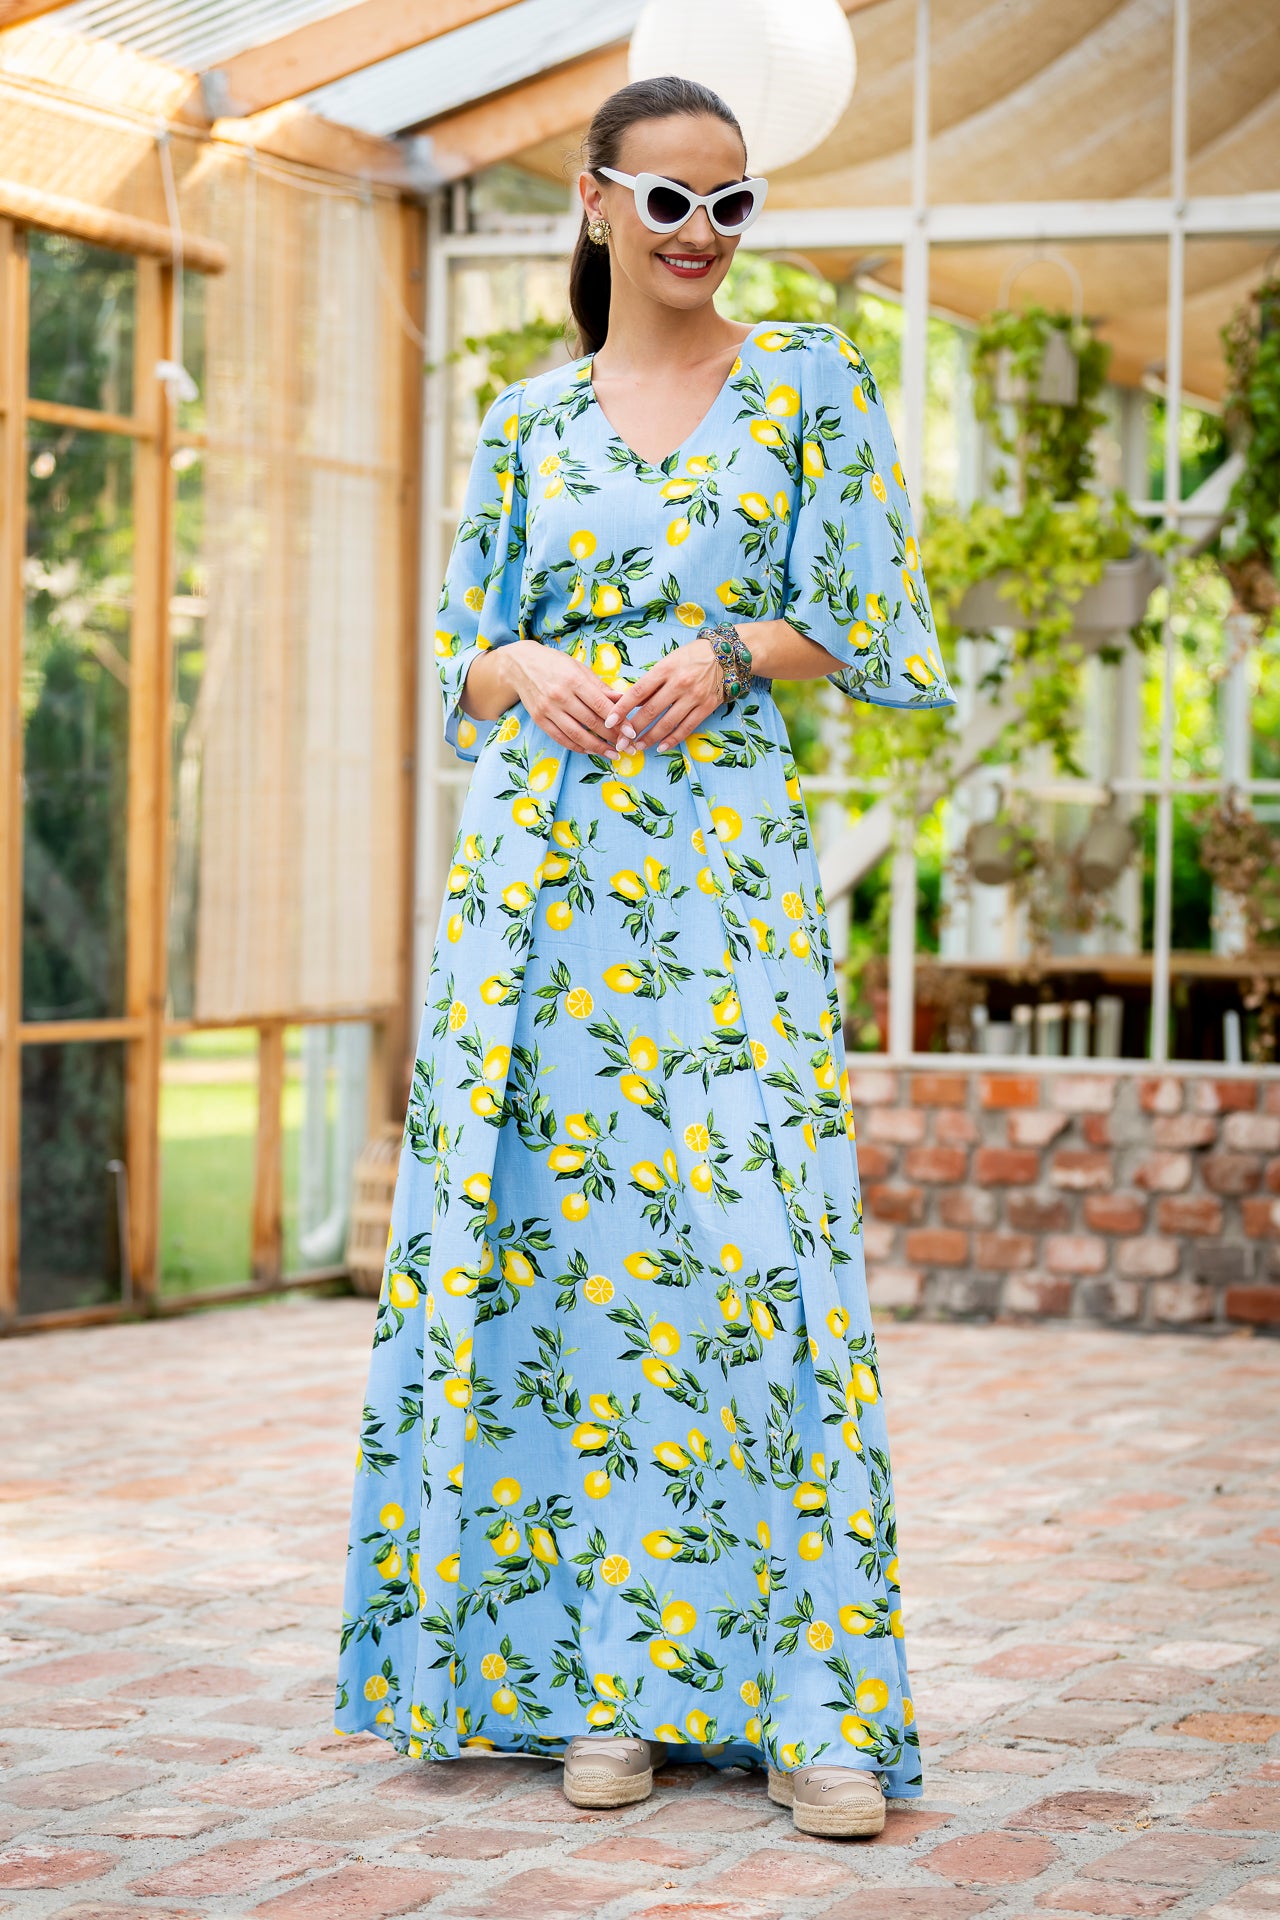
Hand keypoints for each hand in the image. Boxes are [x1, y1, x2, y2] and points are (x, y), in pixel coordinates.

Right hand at [472, 639, 622, 757]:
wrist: (520, 665)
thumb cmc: (555, 664)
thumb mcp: (580, 669)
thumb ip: (601, 687)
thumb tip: (624, 699)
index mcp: (574, 680)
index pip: (601, 705)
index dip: (618, 721)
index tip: (631, 732)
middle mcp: (560, 695)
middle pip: (591, 722)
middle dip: (611, 737)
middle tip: (626, 746)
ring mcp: (548, 709)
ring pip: (576, 734)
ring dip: (596, 747)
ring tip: (611, 754)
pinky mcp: (539, 719)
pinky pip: (561, 738)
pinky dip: (577, 746)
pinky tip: (589, 750)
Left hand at [605, 637, 723, 752]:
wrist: (725, 655)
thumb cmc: (690, 658)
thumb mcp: (667, 662)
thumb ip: (650, 683)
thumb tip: (629, 703)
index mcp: (665, 669)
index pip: (638, 692)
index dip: (622, 708)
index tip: (609, 721)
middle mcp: (679, 683)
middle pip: (651, 711)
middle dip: (633, 729)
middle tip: (620, 742)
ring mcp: (694, 696)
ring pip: (667, 723)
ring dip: (650, 738)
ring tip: (637, 747)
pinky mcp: (706, 707)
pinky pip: (686, 728)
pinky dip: (672, 739)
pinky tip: (660, 747)